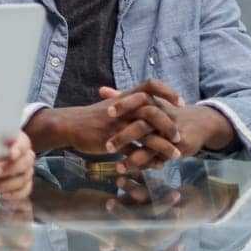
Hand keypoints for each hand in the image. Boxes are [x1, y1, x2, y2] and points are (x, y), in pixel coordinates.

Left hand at [0, 132, 34, 201]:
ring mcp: (26, 172)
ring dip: (6, 184)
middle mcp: (25, 157)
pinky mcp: (24, 185)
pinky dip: (13, 194)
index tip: (11, 154)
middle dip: (8, 169)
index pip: (24, 144)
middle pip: (24, 163)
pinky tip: (1, 194)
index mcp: (19, 142)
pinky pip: (23, 191)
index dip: (19, 149)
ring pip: (23, 179)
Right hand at [31, 81, 180, 157]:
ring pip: (146, 134)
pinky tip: (157, 165)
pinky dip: (147, 160)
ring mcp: (117, 125)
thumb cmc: (92, 116)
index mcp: (125, 97)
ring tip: (176, 155)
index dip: (167, 92)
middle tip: (178, 136)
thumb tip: (147, 101)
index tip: (181, 103)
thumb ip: (130, 103)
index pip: (150, 85)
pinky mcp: (111, 141)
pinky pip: (134, 151)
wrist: (70, 125)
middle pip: (153, 111)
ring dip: (163, 146)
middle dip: (169, 125)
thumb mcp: (112, 104)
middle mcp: (123, 109)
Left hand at [108, 95, 234, 173]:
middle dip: (125, 136)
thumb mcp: (149, 103)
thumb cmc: (166, 113)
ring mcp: (172, 132)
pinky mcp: (179, 146)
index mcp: (154, 102)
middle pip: (144, 124)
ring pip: (151, 145)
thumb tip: (101, 90)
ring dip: (134, 157)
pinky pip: (160, 157)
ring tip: (118, 166)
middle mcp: (164, 116)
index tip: (108, 112)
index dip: (124, 104)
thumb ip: (124, 97)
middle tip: (107, 146)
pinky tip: (134, 171)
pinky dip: (147, 165)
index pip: (140, 99)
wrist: (199, 123)